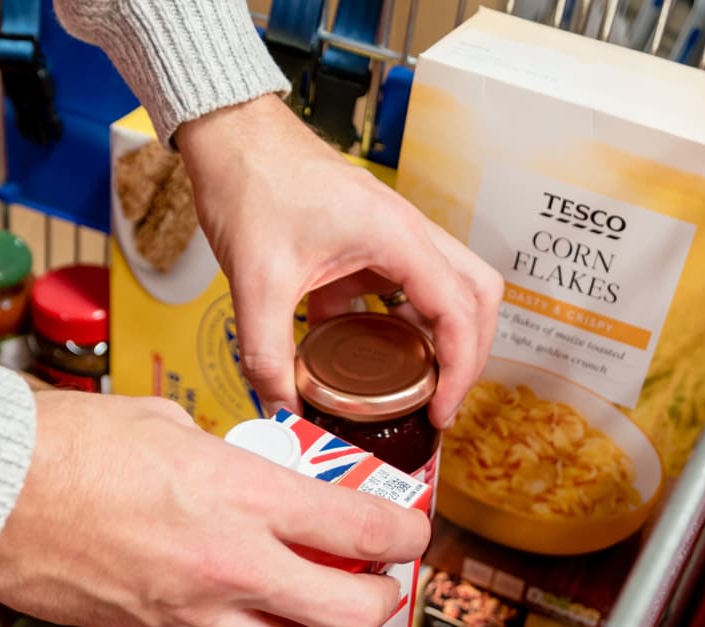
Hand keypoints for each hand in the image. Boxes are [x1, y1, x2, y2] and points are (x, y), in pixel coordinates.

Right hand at [0, 391, 430, 626]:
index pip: (363, 530)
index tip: (410, 533)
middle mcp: (232, 565)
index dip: (407, 535)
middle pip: (354, 614)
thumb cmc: (66, 446)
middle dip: (386, 603)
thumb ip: (230, 460)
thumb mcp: (169, 425)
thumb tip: (256, 480)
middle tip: (383, 584)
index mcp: (243, 495)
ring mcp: (196, 614)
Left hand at [177, 95, 502, 426]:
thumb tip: (281, 409)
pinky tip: (358, 357)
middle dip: (469, 354)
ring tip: (410, 390)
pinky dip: (392, 326)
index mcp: (397, 237)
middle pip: (475, 297)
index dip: (460, 369)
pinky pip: (398, 289)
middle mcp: (405, 232)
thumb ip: (267, 354)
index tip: (442, 412)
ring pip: (443, 291)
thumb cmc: (251, 184)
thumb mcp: (256, 283)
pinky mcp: (363, 242)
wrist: (229, 136)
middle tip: (440, 402)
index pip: (459, 311)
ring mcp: (388, 236)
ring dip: (436, 339)